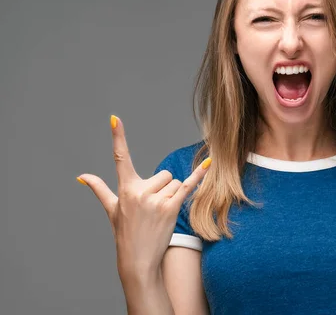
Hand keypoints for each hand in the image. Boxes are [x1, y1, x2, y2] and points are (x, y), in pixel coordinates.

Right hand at [76, 115, 210, 275]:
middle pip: (164, 174)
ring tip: (161, 215)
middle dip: (163, 187)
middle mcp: (139, 191)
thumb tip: (82, 176)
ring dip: (173, 196)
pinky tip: (208, 165)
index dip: (118, 138)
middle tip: (154, 208)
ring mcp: (155, 200)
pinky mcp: (171, 208)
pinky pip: (187, 187)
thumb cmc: (125, 233)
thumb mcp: (111, 210)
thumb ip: (99, 189)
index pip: (120, 158)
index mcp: (125, 189)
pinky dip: (198, 177)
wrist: (138, 260)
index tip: (115, 119)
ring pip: (175, 183)